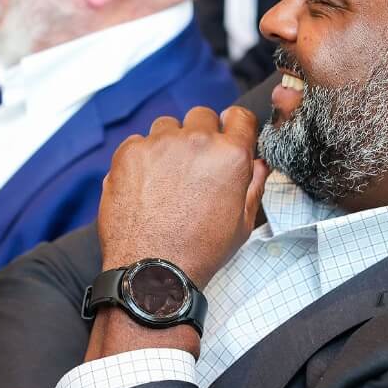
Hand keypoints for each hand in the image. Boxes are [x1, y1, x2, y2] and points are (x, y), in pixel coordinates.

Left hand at [97, 106, 269, 288]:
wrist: (152, 271)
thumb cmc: (200, 251)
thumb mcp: (242, 222)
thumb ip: (254, 184)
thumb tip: (258, 163)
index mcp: (230, 155)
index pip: (239, 116)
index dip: (234, 126)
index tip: (227, 135)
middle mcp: (196, 141)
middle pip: (201, 116)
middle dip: (200, 135)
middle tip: (193, 166)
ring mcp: (160, 144)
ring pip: (167, 126)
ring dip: (169, 144)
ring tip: (166, 177)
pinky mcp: (129, 152)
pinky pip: (138, 142)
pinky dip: (141, 157)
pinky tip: (144, 185)